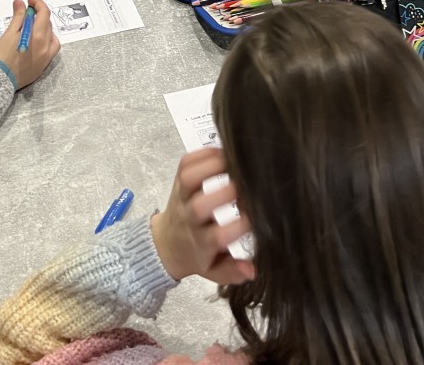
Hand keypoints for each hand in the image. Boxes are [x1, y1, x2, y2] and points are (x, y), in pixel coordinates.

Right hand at [0, 0, 59, 89]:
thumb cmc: (1, 56)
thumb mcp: (9, 33)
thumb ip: (18, 17)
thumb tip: (20, 3)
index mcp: (38, 38)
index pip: (44, 14)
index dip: (38, 4)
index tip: (30, 1)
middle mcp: (45, 48)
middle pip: (48, 25)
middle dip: (39, 16)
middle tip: (27, 13)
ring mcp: (45, 58)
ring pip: (51, 37)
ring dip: (44, 28)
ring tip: (32, 27)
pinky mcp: (42, 66)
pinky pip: (51, 49)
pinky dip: (46, 41)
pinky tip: (36, 40)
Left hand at [150, 148, 254, 285]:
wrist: (166, 244)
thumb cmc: (197, 255)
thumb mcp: (214, 271)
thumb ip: (232, 271)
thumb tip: (252, 270)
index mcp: (201, 243)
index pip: (219, 236)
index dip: (239, 226)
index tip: (257, 217)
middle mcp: (189, 219)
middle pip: (200, 205)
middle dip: (226, 192)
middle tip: (248, 185)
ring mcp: (181, 197)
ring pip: (189, 178)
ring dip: (212, 165)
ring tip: (235, 160)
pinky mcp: (177, 180)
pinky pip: (185, 163)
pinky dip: (202, 153)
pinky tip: (223, 151)